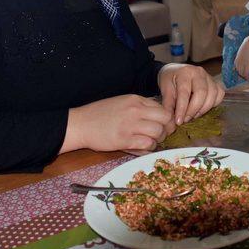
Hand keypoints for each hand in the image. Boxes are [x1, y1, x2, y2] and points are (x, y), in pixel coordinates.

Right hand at [61, 94, 175, 153]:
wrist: (81, 124)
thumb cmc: (100, 114)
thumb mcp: (122, 102)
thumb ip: (140, 107)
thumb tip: (158, 115)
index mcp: (135, 100)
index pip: (163, 108)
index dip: (167, 119)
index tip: (164, 126)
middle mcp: (135, 110)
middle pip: (165, 119)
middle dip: (167, 129)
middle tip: (161, 135)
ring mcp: (130, 125)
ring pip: (158, 133)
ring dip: (157, 140)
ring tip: (150, 142)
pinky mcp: (124, 140)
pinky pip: (147, 145)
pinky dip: (148, 148)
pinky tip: (142, 148)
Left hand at [158, 63, 224, 125]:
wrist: (176, 72)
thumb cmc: (170, 80)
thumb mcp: (165, 90)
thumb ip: (168, 105)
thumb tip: (169, 121)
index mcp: (184, 72)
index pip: (185, 92)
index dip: (182, 109)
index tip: (179, 121)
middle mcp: (199, 72)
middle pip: (202, 93)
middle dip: (194, 110)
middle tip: (186, 119)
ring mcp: (209, 77)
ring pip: (213, 95)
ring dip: (203, 109)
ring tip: (193, 115)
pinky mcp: (215, 82)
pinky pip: (219, 94)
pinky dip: (213, 104)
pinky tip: (202, 108)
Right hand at [234, 35, 248, 79]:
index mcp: (247, 63)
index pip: (245, 74)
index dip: (247, 78)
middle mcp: (241, 62)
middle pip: (241, 73)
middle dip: (243, 77)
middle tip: (246, 78)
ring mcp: (238, 60)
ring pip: (237, 70)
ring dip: (239, 74)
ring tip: (242, 76)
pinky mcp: (236, 58)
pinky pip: (235, 66)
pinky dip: (236, 69)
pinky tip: (237, 71)